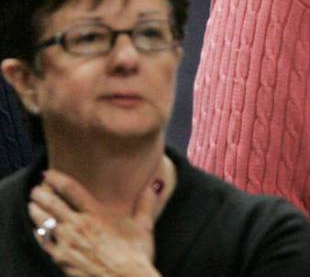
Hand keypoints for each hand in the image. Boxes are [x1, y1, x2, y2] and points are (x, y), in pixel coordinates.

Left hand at [28, 170, 162, 276]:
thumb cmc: (134, 254)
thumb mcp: (144, 226)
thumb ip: (146, 203)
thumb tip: (154, 185)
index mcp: (96, 214)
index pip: (71, 190)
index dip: (57, 179)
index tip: (48, 173)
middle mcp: (78, 225)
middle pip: (52, 204)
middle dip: (41, 194)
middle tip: (36, 188)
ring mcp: (67, 243)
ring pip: (44, 221)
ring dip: (35, 210)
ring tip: (32, 203)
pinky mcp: (61, 259)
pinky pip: (43, 242)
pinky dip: (38, 232)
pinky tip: (36, 229)